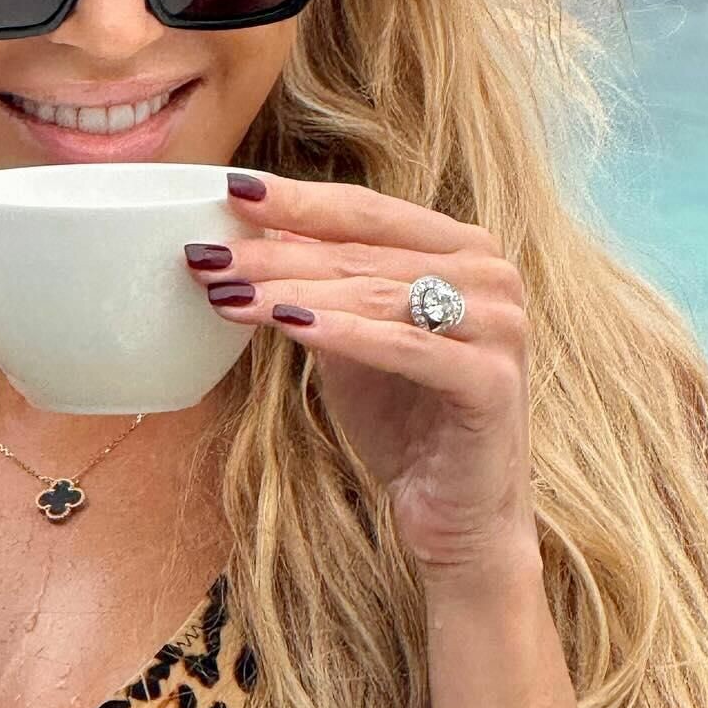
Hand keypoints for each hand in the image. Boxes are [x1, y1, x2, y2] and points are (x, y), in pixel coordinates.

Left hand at [182, 170, 537, 578]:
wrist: (456, 516)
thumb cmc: (405, 424)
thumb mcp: (349, 342)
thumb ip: (318, 287)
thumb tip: (252, 235)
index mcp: (461, 251)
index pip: (368, 211)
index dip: (298, 200)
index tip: (229, 190)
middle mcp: (490, 274)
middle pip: (364, 251)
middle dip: (277, 251)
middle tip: (208, 254)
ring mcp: (498, 324)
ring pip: (378, 293)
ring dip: (294, 290)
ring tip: (229, 292)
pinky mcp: (490, 380)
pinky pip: (404, 347)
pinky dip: (344, 333)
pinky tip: (290, 324)